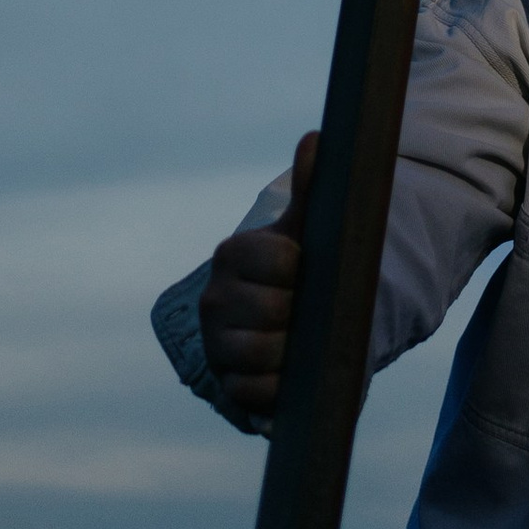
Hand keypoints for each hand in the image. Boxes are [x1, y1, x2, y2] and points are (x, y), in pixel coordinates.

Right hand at [200, 129, 317, 429]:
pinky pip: (252, 391)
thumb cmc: (298, 269)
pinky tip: (288, 373)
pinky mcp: (221, 382)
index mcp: (232, 252)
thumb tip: (315, 137)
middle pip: (273, 312)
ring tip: (300, 341)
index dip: (304, 272)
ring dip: (291, 353)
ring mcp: (214, 341)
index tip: (307, 272)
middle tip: (308, 311)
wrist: (286, 322)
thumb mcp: (307, 230)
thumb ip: (311, 186)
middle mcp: (213, 296)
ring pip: (260, 353)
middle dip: (301, 316)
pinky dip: (277, 387)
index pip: (281, 262)